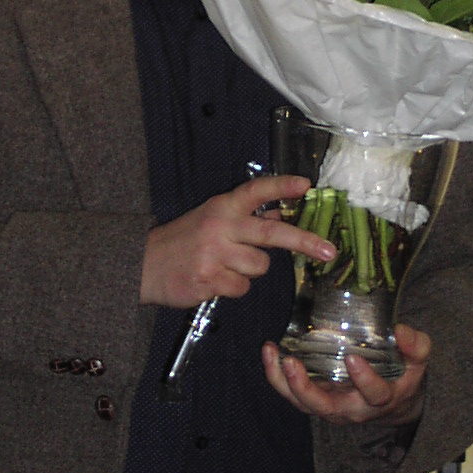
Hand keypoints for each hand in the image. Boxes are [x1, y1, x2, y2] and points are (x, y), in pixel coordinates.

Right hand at [140, 176, 336, 308]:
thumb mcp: (211, 219)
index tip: (306, 184)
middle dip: (304, 241)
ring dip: (250, 271)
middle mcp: (220, 227)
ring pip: (259, 267)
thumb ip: (244, 218)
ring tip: (225, 267)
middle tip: (329, 251)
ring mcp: (215, 254)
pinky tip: (214, 280)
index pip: (255, 191)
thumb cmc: (183, 241)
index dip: (281, 186)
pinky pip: (241, 287)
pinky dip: (233, 287)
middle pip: (271, 233)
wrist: (143, 265)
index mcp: (221, 207)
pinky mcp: (209, 280)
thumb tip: (280, 215)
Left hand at [261, 322, 430, 425]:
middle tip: (294, 363)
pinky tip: (270, 352)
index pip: (373, 394)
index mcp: (380, 398)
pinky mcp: (315, 397)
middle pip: (324, 406)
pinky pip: (292, 393)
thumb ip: (415, 346)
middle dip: (306, 388)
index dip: (364, 380)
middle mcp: (350, 408)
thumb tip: (401, 331)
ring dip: (283, 381)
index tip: (353, 358)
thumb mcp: (417, 360)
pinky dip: (277, 375)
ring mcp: (329, 404)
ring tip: (272, 354)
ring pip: (302, 402)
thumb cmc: (403, 374)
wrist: (392, 397)